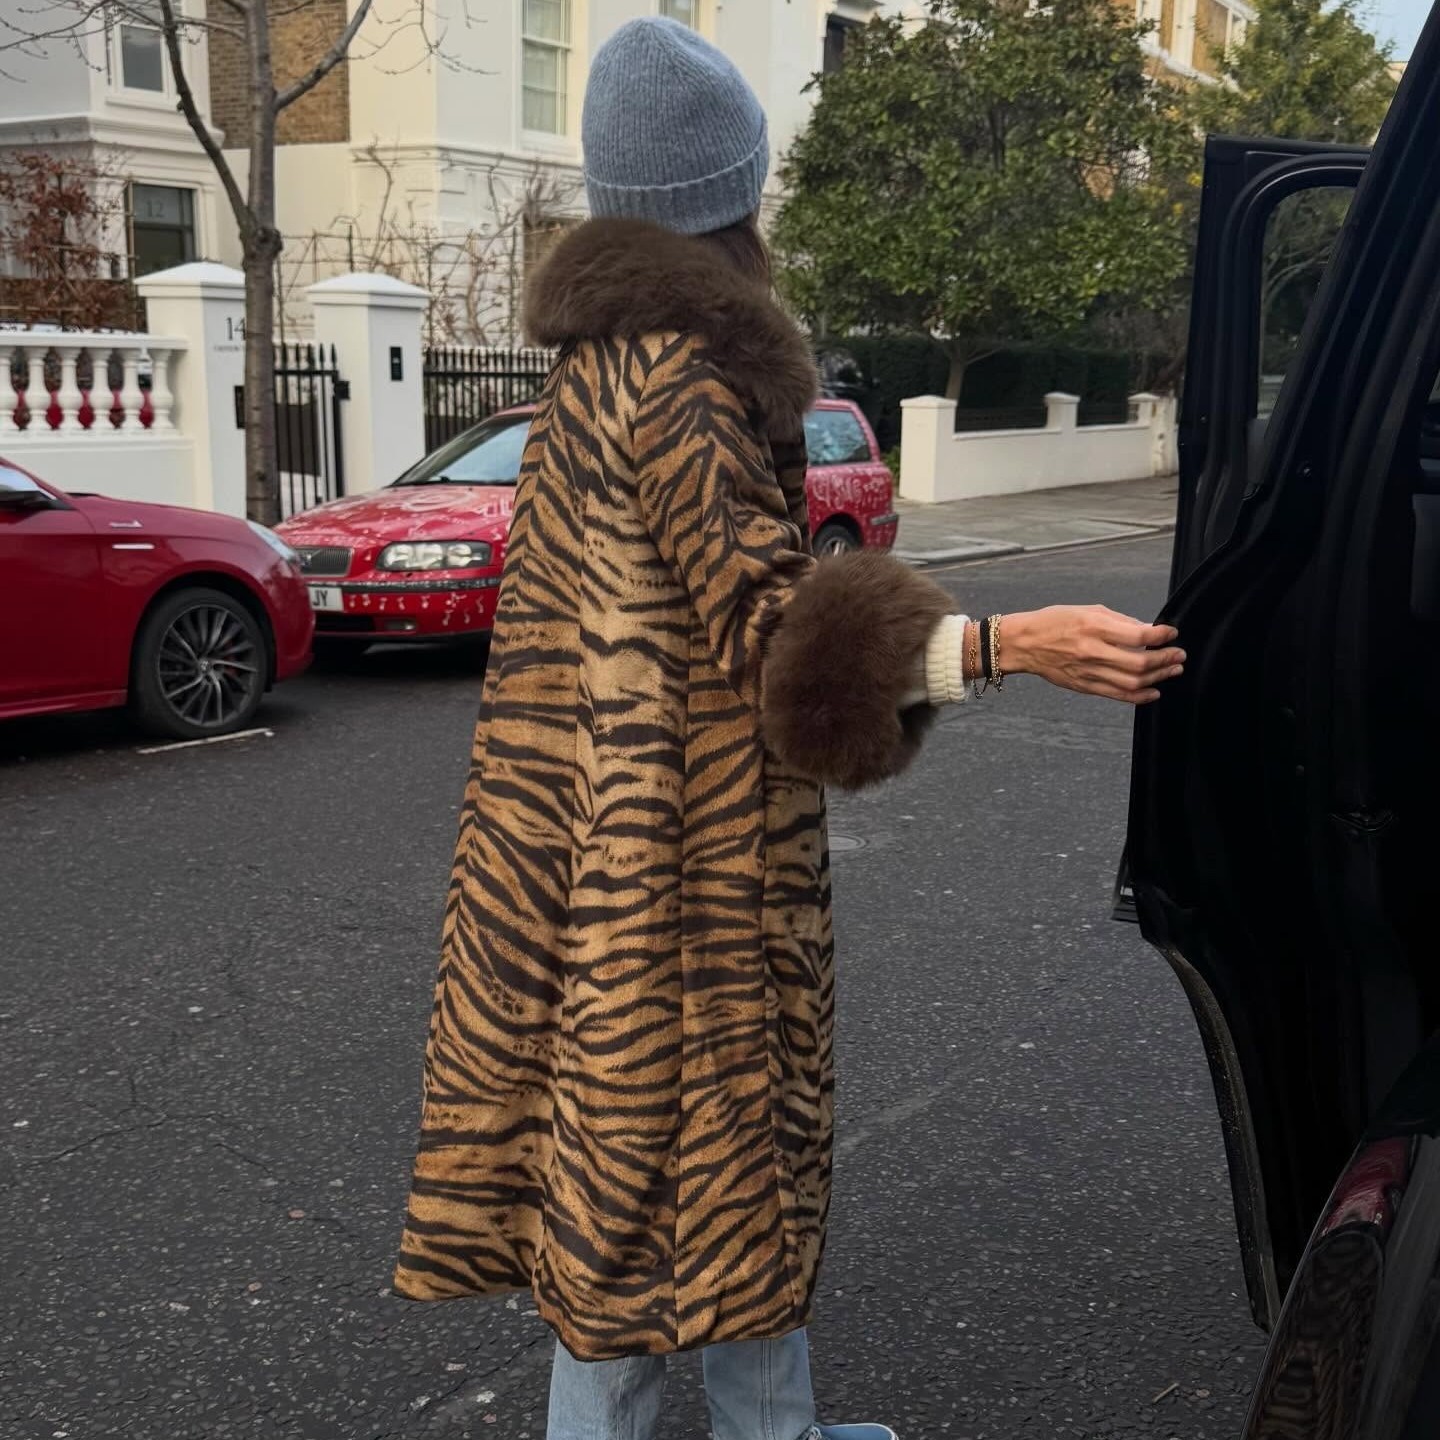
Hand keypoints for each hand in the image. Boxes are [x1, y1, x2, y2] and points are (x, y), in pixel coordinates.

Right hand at [999, 606, 1183, 704]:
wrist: (1023, 644)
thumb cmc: (1053, 622)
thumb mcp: (1087, 610)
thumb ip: (1119, 621)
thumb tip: (1147, 630)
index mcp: (1093, 627)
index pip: (1138, 635)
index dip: (1161, 636)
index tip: (1171, 633)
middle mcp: (1092, 651)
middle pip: (1140, 662)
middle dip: (1166, 659)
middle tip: (1178, 655)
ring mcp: (1088, 671)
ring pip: (1133, 681)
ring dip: (1159, 677)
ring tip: (1172, 670)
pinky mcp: (1085, 686)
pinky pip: (1118, 695)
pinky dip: (1140, 695)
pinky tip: (1154, 691)